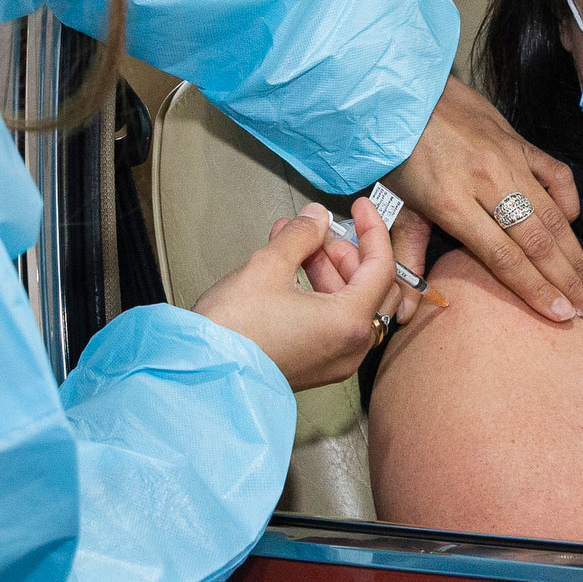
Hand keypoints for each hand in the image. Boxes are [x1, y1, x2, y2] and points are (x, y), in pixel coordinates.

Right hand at [194, 199, 398, 391]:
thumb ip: (301, 235)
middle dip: (346, 252)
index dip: (372, 229)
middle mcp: (349, 348)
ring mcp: (333, 361)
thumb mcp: (269, 266)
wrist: (202, 373)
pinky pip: (332, 323)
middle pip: (370, 287)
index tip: (361, 208)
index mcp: (349, 323)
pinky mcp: (314, 366)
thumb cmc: (233, 331)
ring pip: (350, 305)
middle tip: (318, 231)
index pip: (380, 267)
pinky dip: (319, 294)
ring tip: (295, 245)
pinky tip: (291, 272)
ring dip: (328, 270)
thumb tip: (316, 220)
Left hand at [388, 78, 582, 322]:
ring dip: (574, 252)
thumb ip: (405, 256)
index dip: (535, 289)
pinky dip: (568, 201)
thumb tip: (403, 311)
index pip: (504, 257)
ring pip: (552, 213)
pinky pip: (556, 174)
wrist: (404, 92)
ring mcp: (508, 159)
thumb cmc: (395, 153)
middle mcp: (486, 183)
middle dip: (566, 280)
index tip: (561, 315)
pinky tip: (572, 224)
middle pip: (536, 241)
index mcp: (451, 203)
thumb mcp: (393, 206)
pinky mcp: (520, 141)